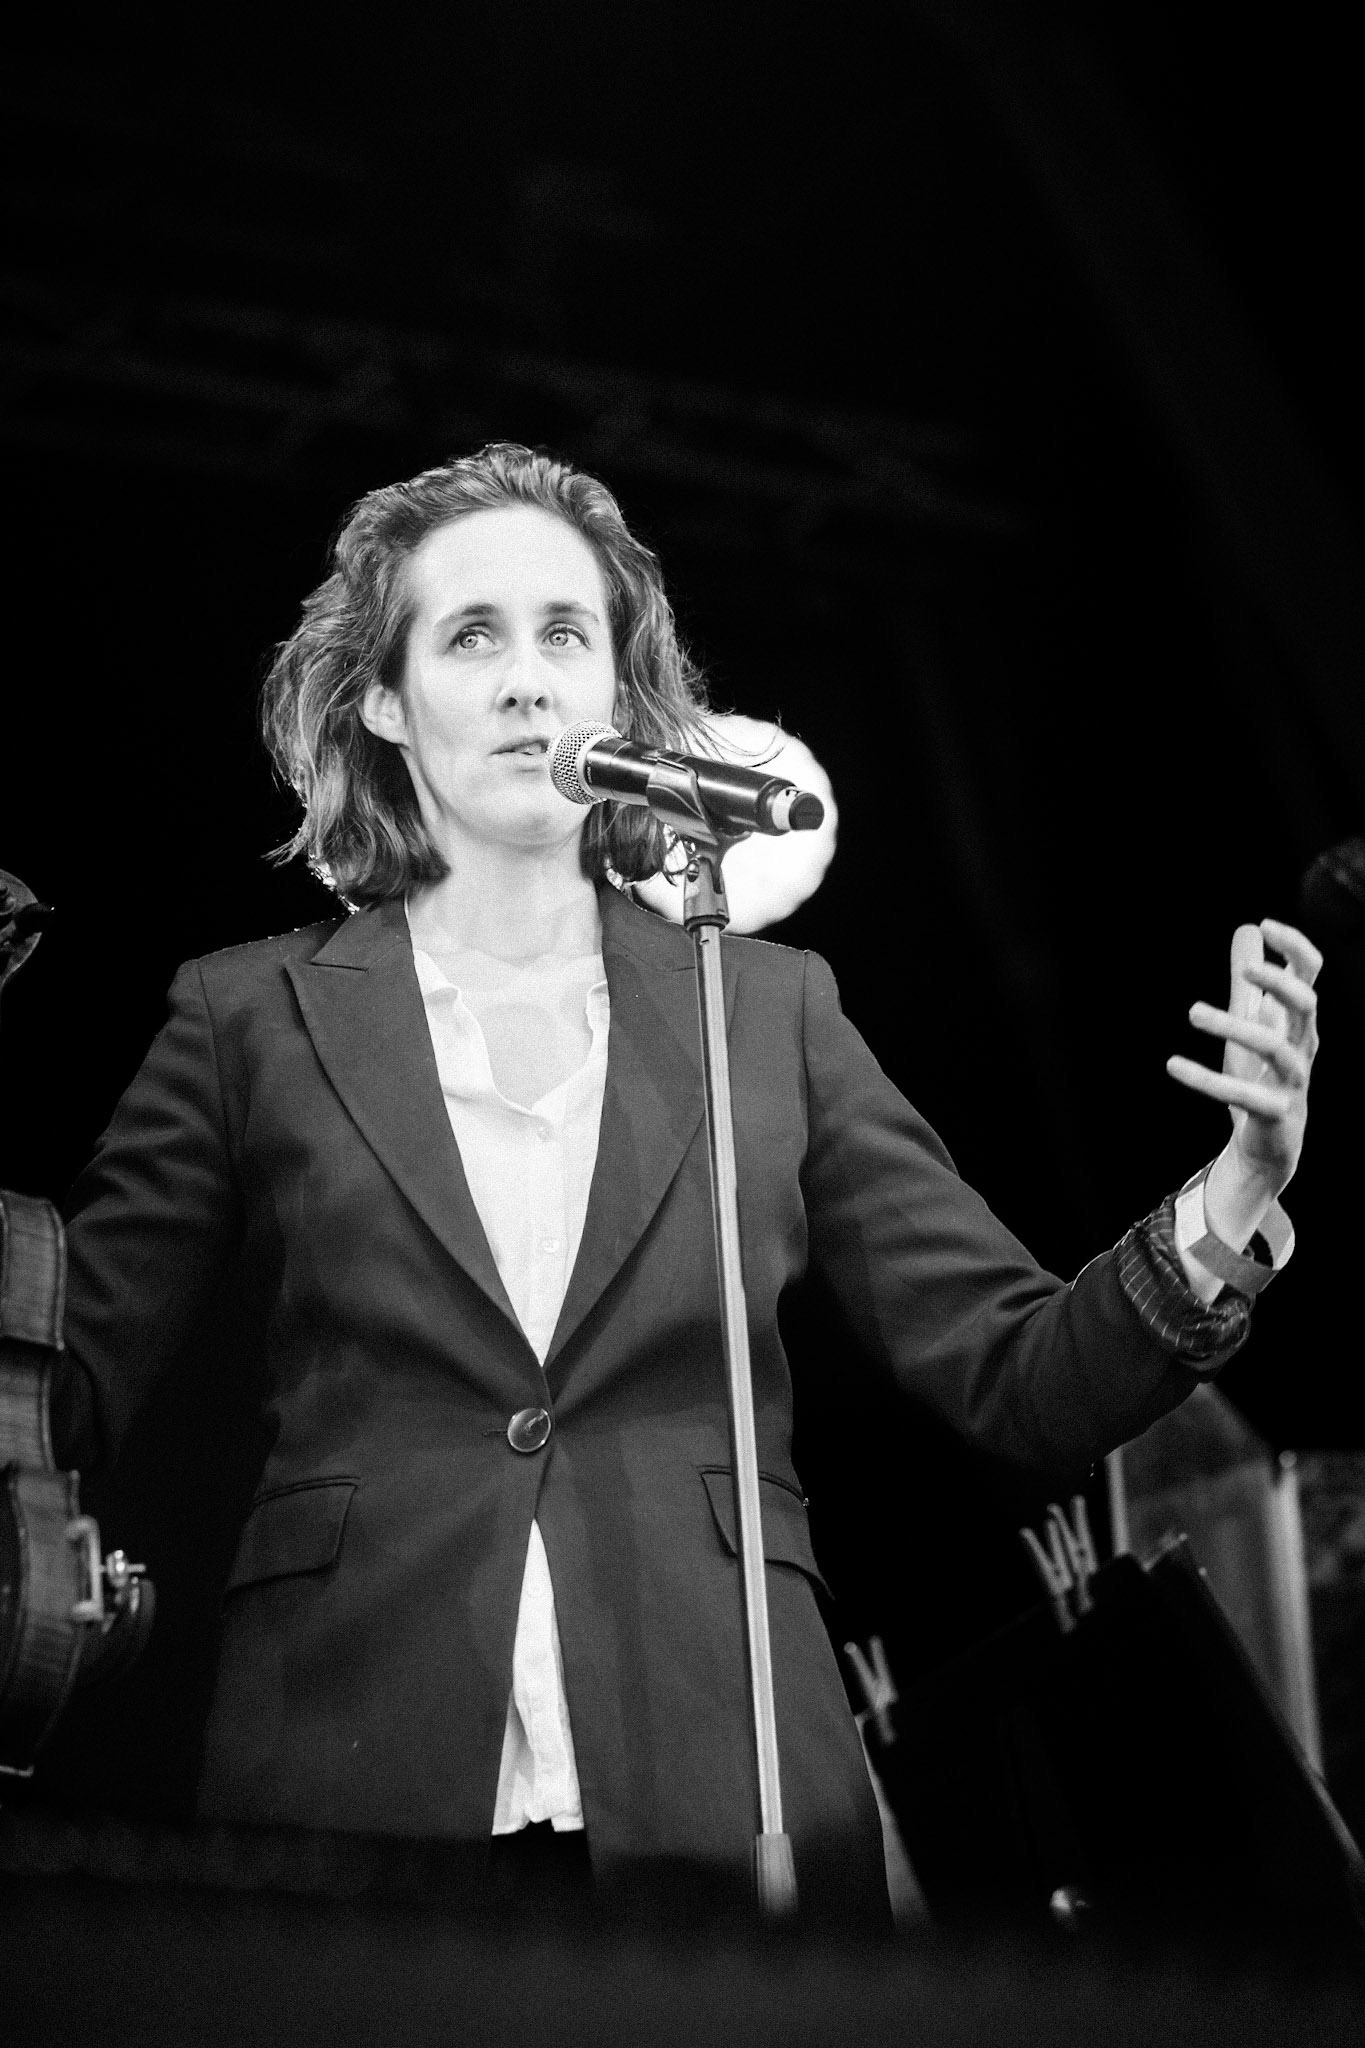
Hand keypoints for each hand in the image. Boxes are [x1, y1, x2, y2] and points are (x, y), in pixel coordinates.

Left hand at [1166, 918, 1320, 1200]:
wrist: (1270, 1141)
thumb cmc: (1262, 1072)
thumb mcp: (1254, 1020)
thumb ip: (1248, 979)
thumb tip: (1247, 928)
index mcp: (1297, 1020)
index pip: (1310, 974)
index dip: (1295, 947)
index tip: (1265, 925)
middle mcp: (1302, 1046)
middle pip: (1307, 1005)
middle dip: (1280, 984)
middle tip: (1246, 969)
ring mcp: (1292, 1081)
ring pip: (1274, 1048)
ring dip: (1234, 1026)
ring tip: (1193, 1012)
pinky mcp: (1273, 1112)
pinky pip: (1242, 1094)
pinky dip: (1206, 1079)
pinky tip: (1173, 1065)